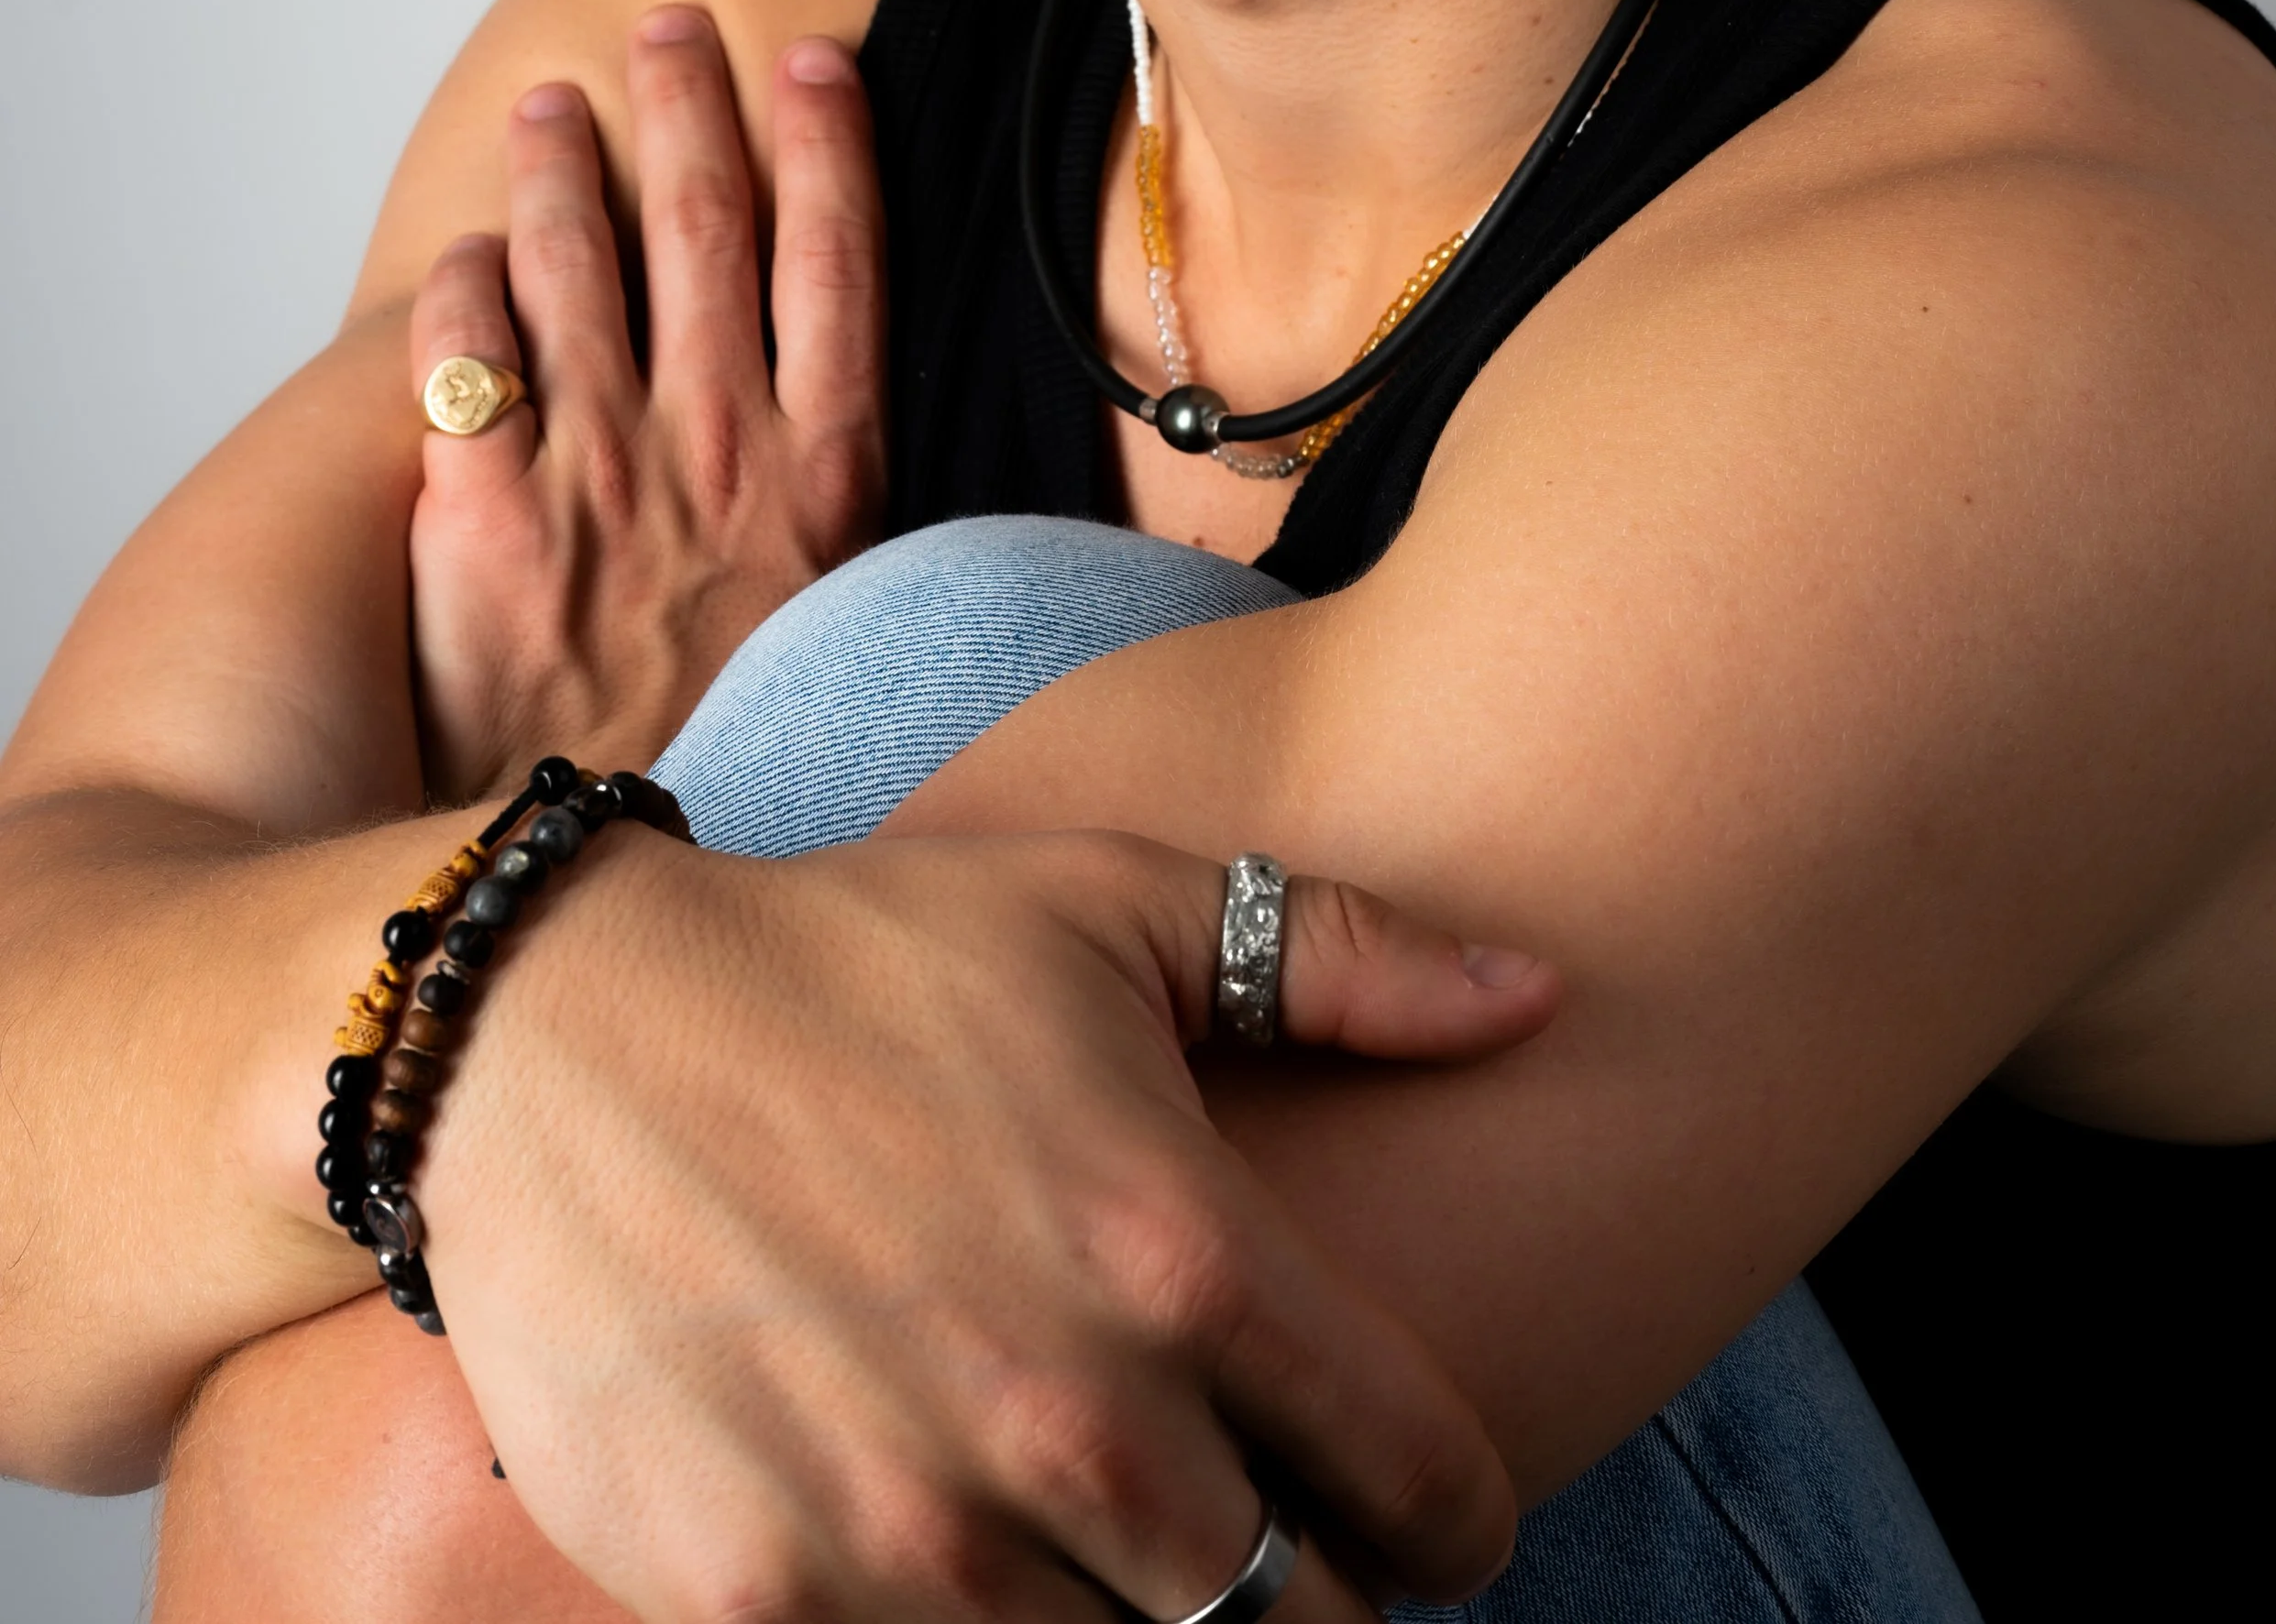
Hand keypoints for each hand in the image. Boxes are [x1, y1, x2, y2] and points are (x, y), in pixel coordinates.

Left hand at [408, 8, 883, 796]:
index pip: (837, 266)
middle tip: (673, 28)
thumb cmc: (757, 782)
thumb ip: (875, 552)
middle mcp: (711, 457)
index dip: (828, 147)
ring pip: (574, 272)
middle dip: (690, 110)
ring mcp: (592, 485)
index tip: (817, 59)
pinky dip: (459, 298)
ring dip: (565, 172)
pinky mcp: (477, 533)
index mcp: (822, 482)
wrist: (625, 904)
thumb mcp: (866, 661)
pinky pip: (460, 370)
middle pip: (703, 232)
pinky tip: (461, 258)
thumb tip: (939, 501)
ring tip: (553, 108)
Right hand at [421, 820, 1558, 1623]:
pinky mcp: (762, 1603)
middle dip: (1304, 1599)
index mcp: (1181, 1251)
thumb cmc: (857, 951)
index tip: (1417, 1508)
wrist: (552, 1028)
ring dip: (1134, 1622)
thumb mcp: (1105, 902)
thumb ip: (1338, 955)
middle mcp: (1069, 1415)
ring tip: (1107, 1529)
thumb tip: (1543, 994)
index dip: (1450, 1516)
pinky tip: (949, 1541)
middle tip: (1263, 1535)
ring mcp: (912, 1531)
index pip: (1421, 1487)